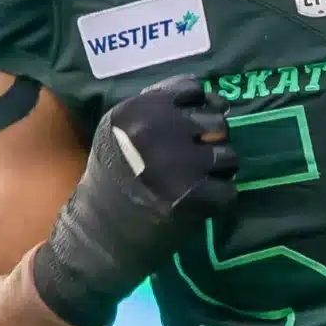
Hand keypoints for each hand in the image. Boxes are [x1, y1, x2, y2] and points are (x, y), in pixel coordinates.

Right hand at [30, 76, 237, 325]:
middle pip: (216, 119)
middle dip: (210, 139)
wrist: (96, 235)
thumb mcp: (118, 130)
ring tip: (195, 182)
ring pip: (229, 154)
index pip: (193, 89)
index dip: (197, 108)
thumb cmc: (111, 179)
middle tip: (191, 160)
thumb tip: (214, 101)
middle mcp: (159, 130)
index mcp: (138, 109)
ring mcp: (179, 164)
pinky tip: (197, 203)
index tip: (188, 127)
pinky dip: (218, 198)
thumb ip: (157, 109)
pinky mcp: (194, 197)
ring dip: (218, 169)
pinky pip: (229, 188)